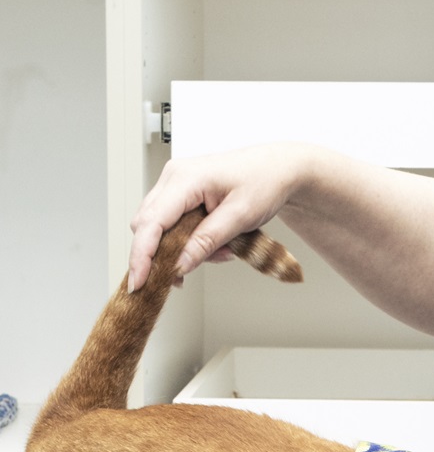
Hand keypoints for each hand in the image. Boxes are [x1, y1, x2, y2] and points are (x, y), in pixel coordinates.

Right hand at [129, 143, 312, 290]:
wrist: (277, 169)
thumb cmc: (264, 182)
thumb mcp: (240, 216)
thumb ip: (207, 241)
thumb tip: (179, 265)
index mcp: (184, 179)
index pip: (150, 223)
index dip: (141, 256)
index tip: (139, 282)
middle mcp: (173, 179)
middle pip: (147, 227)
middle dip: (165, 255)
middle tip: (189, 275)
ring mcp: (175, 185)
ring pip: (160, 229)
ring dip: (183, 249)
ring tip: (223, 250)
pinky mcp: (181, 195)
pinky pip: (174, 225)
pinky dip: (190, 242)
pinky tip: (216, 244)